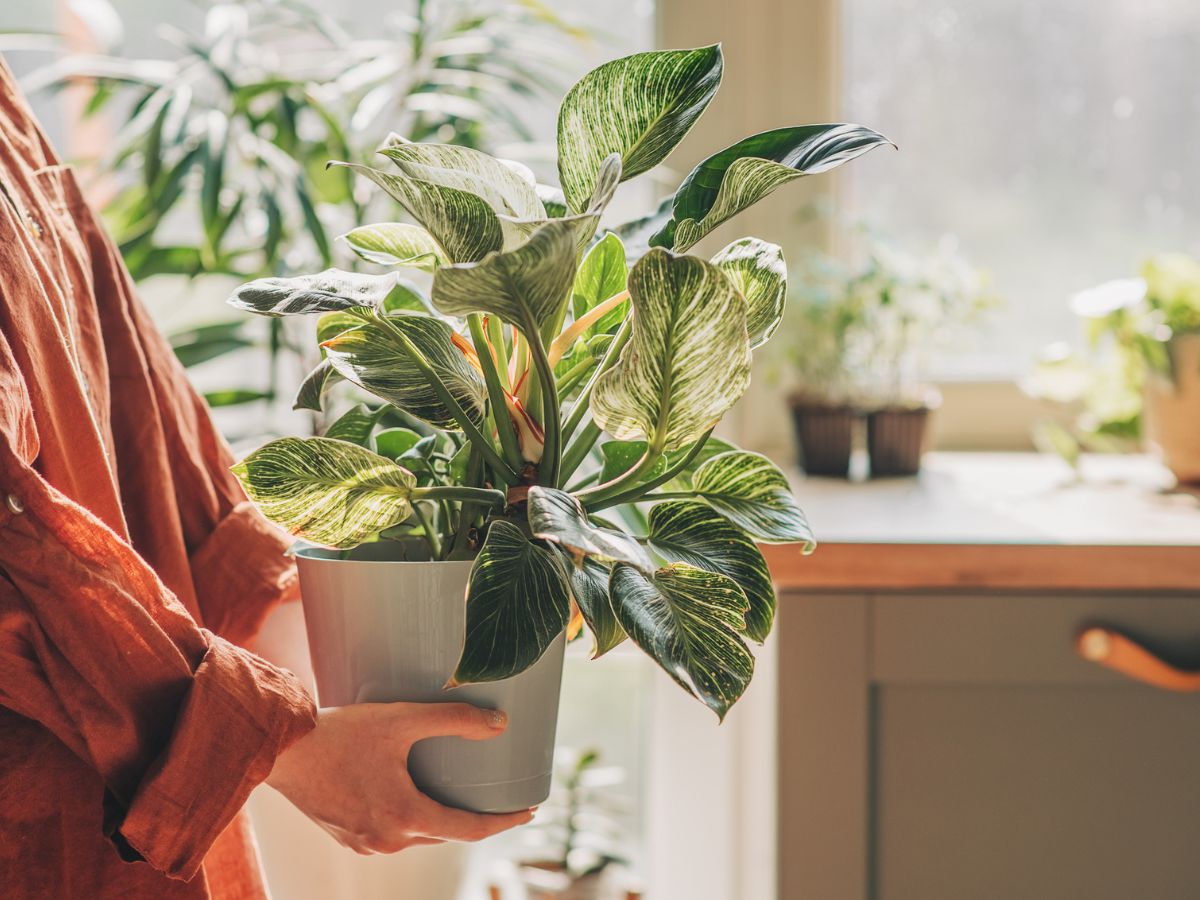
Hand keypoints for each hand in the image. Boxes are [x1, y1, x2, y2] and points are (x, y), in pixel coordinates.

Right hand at [266, 701, 533, 853]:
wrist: (281, 748)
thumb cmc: (340, 731)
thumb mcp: (402, 718)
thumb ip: (454, 719)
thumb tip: (500, 723)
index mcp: (405, 817)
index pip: (470, 829)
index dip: (504, 821)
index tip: (531, 810)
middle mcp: (387, 840)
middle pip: (444, 831)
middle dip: (472, 815)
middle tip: (497, 792)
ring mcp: (365, 844)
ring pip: (417, 833)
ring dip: (437, 815)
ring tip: (456, 789)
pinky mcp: (347, 837)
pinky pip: (391, 833)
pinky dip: (410, 817)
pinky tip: (412, 793)